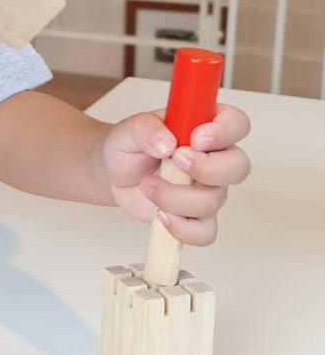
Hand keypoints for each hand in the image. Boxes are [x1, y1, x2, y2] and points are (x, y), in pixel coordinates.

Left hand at [97, 104, 250, 244]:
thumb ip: (145, 128)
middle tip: (174, 162)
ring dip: (175, 197)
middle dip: (207, 168)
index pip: (236, 122)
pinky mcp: (196, 216)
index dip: (225, 131)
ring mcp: (208, 189)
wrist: (114, 174)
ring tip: (147, 185)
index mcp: (204, 126)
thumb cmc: (128, 147)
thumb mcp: (128, 129)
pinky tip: (159, 214)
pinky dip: (182, 227)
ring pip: (214, 200)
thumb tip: (166, 143)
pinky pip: (205, 232)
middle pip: (239, 166)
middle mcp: (214, 158)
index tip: (196, 139)